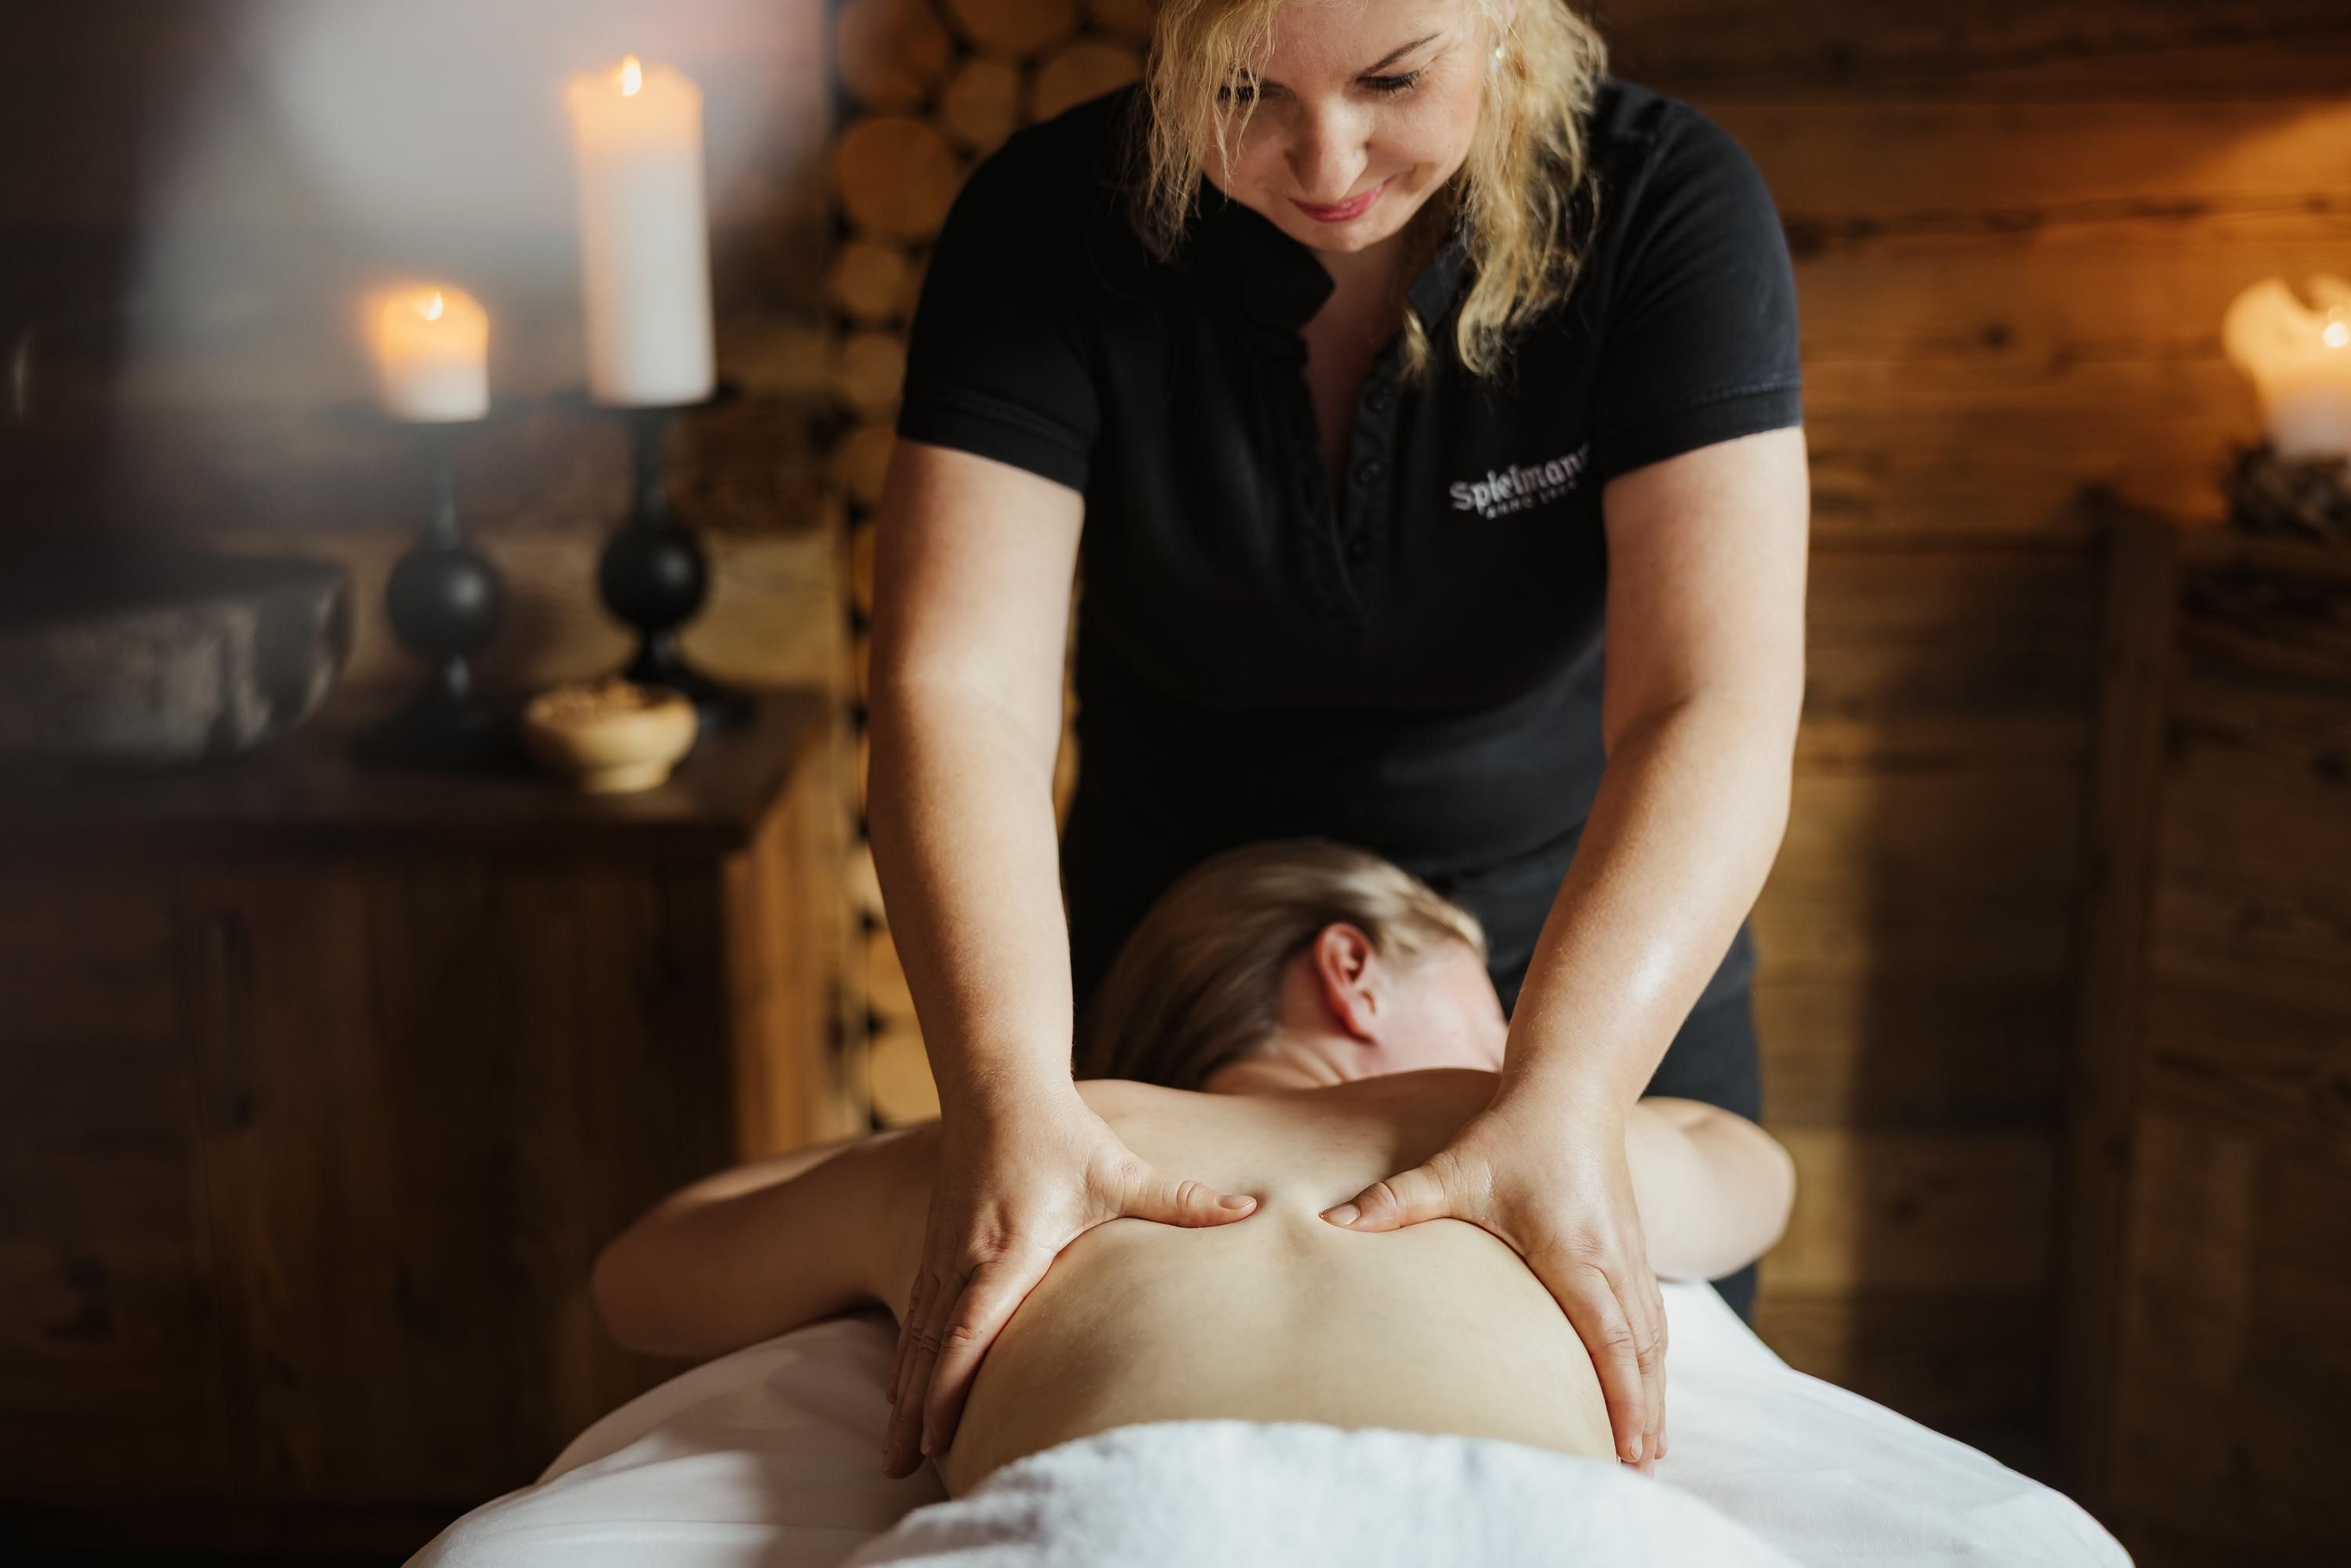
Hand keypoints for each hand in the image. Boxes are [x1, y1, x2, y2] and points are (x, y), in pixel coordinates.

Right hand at [883, 1086, 1258, 1476]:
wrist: (999, 1086)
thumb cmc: (1060, 1131)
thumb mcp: (1122, 1170)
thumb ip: (1182, 1200)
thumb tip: (1251, 1210)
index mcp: (1006, 1248)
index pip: (968, 1328)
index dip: (948, 1384)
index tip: (936, 1434)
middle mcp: (964, 1257)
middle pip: (930, 1346)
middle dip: (913, 1410)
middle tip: (897, 1467)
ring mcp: (943, 1252)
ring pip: (913, 1333)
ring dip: (901, 1392)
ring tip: (891, 1451)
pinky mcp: (936, 1245)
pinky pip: (912, 1311)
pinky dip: (904, 1357)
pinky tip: (898, 1391)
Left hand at [1319, 1089, 1666, 1471]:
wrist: (1570, 1087)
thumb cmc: (1512, 1130)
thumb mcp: (1454, 1168)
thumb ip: (1396, 1200)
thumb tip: (1331, 1221)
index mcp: (1574, 1253)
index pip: (1606, 1340)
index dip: (1619, 1398)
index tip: (1625, 1449)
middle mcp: (1611, 1259)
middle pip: (1639, 1353)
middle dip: (1642, 1414)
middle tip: (1639, 1472)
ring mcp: (1628, 1252)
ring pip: (1652, 1337)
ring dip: (1652, 1392)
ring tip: (1649, 1449)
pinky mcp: (1631, 1244)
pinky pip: (1650, 1314)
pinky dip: (1651, 1357)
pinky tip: (1646, 1382)